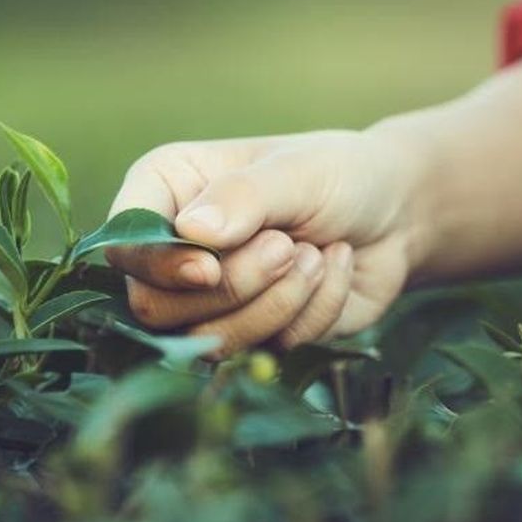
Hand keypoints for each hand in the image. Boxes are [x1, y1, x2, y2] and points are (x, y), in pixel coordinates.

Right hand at [105, 131, 423, 356]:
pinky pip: (267, 351)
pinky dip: (311, 313)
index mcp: (167, 190)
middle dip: (234, 286)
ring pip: (209, 340)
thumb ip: (245, 196)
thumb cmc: (339, 174)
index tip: (209, 268)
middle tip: (288, 247)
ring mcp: (212, 299)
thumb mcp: (298, 171)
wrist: (396, 214)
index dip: (158, 268)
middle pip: (156, 307)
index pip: (125, 246)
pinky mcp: (255, 335)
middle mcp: (177, 249)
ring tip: (315, 256)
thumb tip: (191, 233)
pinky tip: (333, 268)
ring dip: (276, 303)